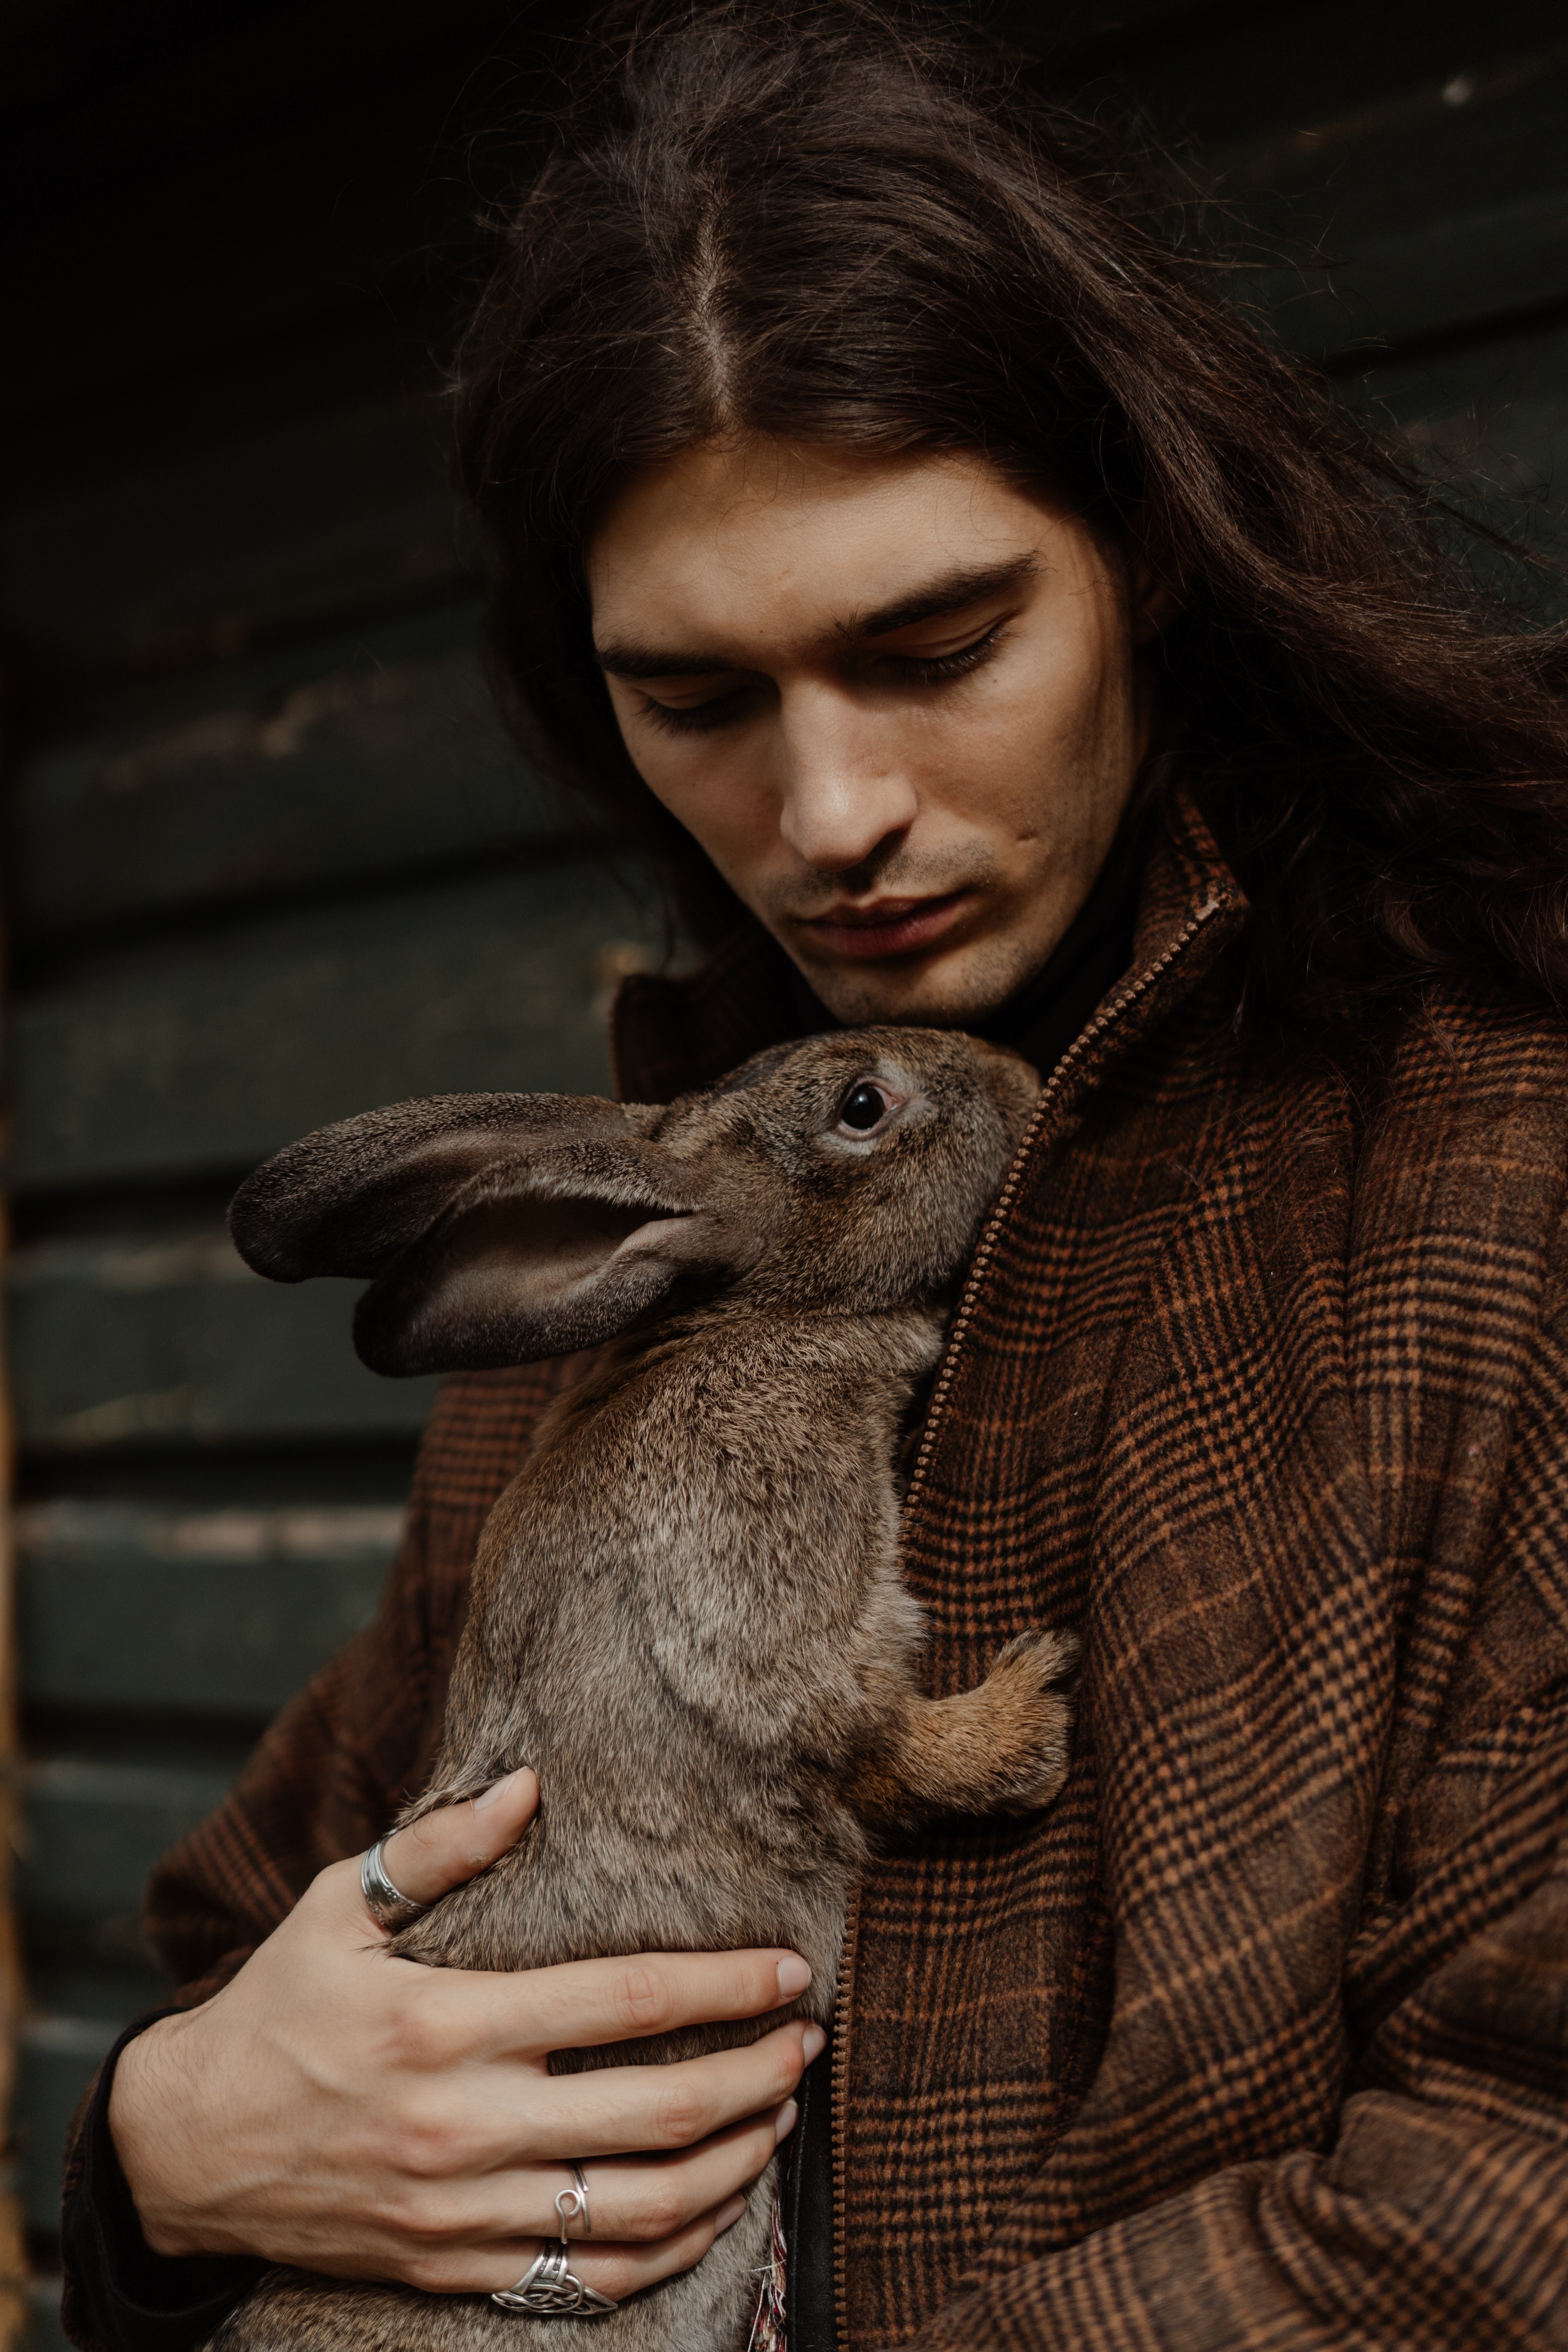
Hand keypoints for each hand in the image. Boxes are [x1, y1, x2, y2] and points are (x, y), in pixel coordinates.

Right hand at [108, 1770, 819, 2299]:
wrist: (186, 2150)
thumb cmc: (275, 2010)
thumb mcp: (334, 1908)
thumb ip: (435, 1850)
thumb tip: (527, 1786)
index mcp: (448, 2023)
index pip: (625, 2000)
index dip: (723, 1985)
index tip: (789, 1966)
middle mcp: (466, 2123)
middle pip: (656, 2110)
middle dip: (755, 2074)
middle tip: (808, 2041)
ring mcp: (463, 2209)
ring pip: (639, 2205)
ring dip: (732, 2162)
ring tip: (780, 2117)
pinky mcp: (454, 2267)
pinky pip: (587, 2277)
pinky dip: (668, 2251)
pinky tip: (714, 2207)